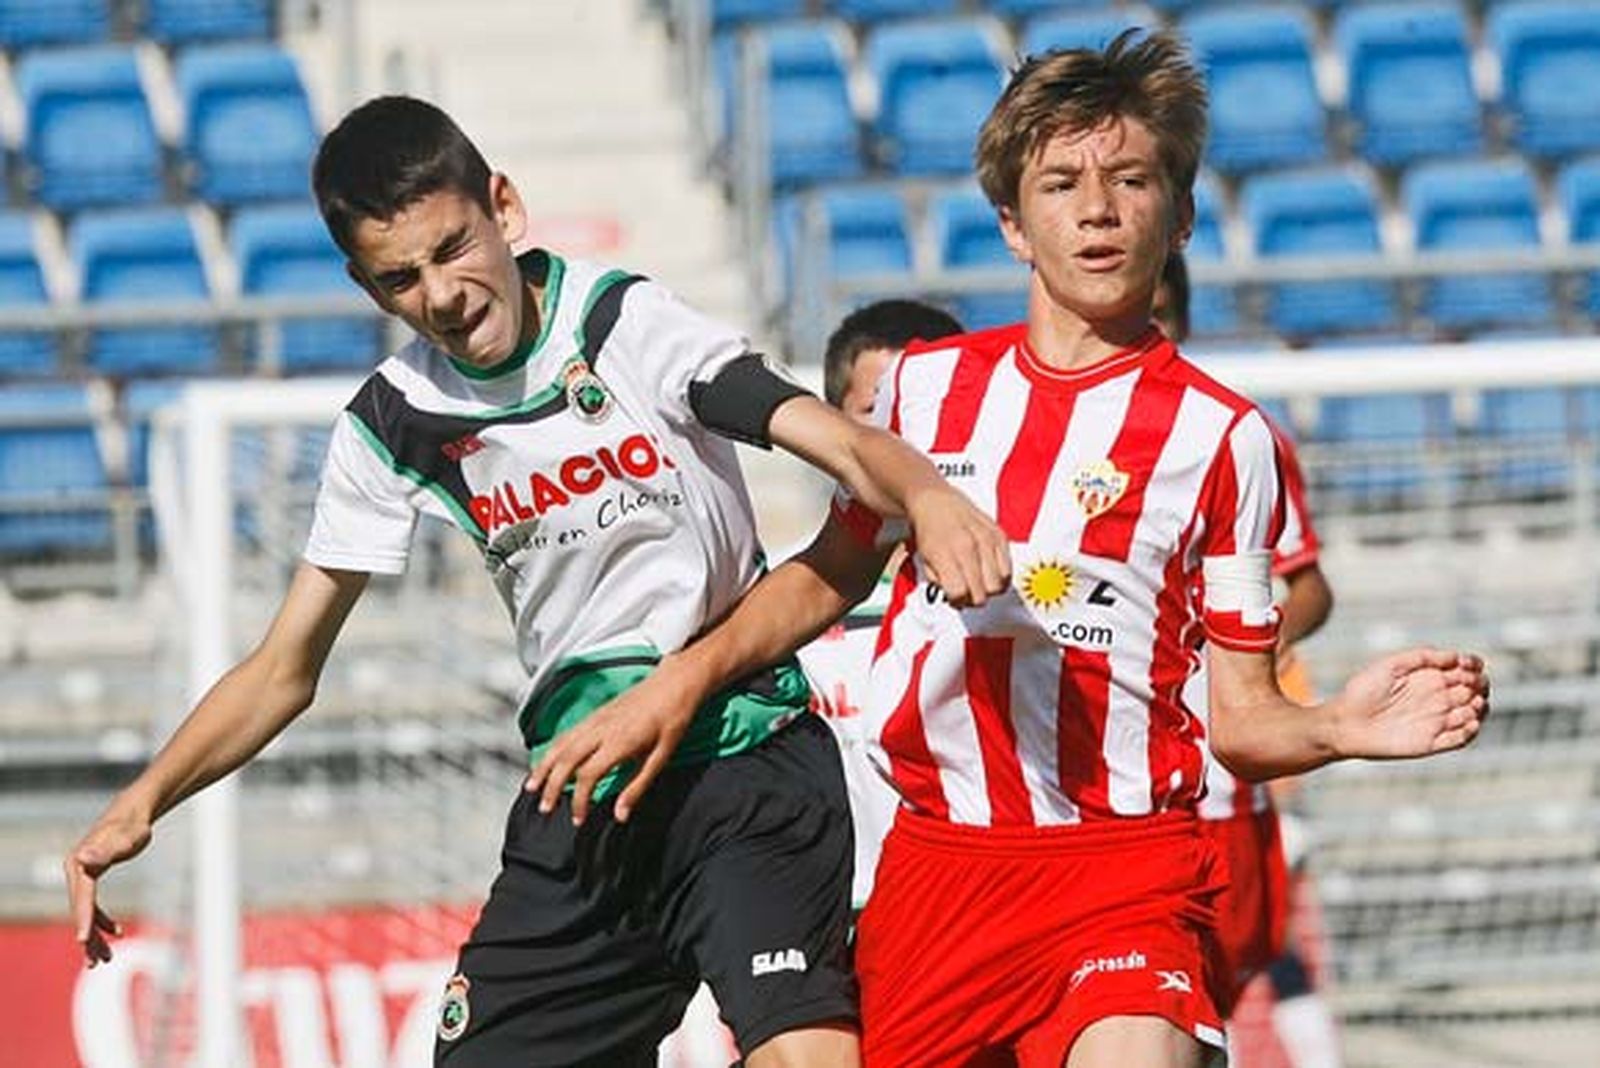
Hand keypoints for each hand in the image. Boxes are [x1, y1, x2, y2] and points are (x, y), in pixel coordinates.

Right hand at [65, 809, 151, 966]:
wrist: (132, 813)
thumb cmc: (131, 825)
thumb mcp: (124, 837)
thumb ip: (106, 850)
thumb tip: (83, 858)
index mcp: (79, 865)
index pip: (81, 898)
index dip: (83, 920)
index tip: (83, 942)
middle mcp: (76, 872)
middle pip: (81, 910)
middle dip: (88, 938)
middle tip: (97, 963)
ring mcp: (83, 877)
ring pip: (86, 912)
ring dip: (94, 936)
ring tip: (104, 959)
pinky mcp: (92, 878)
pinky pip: (93, 906)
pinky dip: (101, 921)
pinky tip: (116, 931)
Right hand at [524, 662, 699, 825]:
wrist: (675, 682)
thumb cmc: (673, 719)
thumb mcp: (662, 757)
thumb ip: (638, 787)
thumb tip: (620, 815)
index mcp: (619, 742)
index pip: (587, 776)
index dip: (579, 801)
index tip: (578, 819)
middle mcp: (601, 729)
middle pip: (566, 760)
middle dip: (551, 786)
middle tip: (544, 808)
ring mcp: (596, 719)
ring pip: (560, 743)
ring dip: (544, 766)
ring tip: (531, 786)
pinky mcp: (596, 713)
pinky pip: (567, 733)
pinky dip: (552, 749)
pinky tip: (548, 760)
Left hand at [907, 485, 1010, 607]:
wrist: (936, 501)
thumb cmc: (928, 528)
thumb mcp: (923, 559)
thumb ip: (938, 582)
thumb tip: (956, 599)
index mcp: (945, 552)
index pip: (960, 593)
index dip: (956, 601)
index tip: (954, 598)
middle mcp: (969, 545)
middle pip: (981, 594)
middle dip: (972, 599)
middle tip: (965, 591)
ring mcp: (987, 540)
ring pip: (998, 585)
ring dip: (987, 589)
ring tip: (976, 581)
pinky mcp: (1000, 536)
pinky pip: (1008, 570)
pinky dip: (999, 577)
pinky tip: (987, 572)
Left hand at [1333, 648, 1488, 759]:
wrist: (1346, 723)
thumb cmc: (1364, 690)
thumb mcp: (1391, 665)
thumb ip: (1423, 656)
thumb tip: (1456, 656)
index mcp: (1429, 677)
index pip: (1465, 670)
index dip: (1474, 665)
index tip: (1471, 664)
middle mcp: (1436, 698)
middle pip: (1475, 691)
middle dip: (1479, 686)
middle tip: (1468, 685)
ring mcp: (1436, 721)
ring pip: (1473, 714)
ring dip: (1479, 708)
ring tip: (1469, 704)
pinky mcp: (1432, 743)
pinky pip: (1461, 739)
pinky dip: (1470, 732)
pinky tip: (1467, 723)